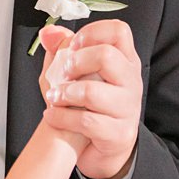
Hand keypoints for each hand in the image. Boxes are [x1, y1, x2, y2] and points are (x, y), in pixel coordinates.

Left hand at [41, 19, 141, 178]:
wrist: (104, 147)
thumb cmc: (91, 105)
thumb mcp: (77, 74)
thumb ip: (63, 49)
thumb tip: (48, 32)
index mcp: (125, 60)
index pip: (119, 31)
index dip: (92, 32)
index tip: (74, 44)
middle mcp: (131, 81)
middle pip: (107, 56)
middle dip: (75, 62)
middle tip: (64, 72)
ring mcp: (127, 108)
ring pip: (92, 92)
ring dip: (64, 93)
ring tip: (54, 97)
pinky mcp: (118, 133)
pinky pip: (85, 121)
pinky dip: (61, 117)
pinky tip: (52, 115)